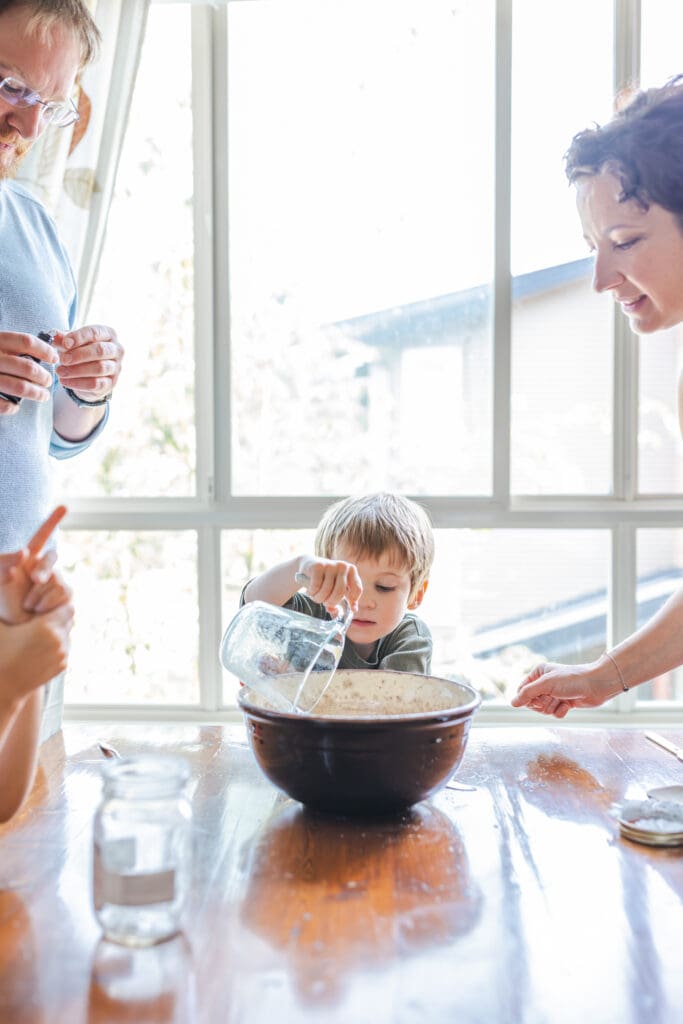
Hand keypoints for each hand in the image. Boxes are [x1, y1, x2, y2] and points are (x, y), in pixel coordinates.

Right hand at [0, 331, 58, 413]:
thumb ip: (13, 347)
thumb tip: (46, 353)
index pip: (26, 342)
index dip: (45, 350)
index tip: (54, 358)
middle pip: (28, 368)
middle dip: (44, 377)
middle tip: (49, 381)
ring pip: (21, 388)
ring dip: (37, 394)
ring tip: (43, 395)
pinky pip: (4, 404)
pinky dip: (13, 407)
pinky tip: (16, 406)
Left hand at [0, 507, 67, 623]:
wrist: (17, 630)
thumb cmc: (4, 604)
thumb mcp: (0, 583)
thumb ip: (6, 564)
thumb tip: (25, 552)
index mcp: (27, 559)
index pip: (42, 536)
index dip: (53, 521)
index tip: (65, 507)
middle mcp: (44, 567)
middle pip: (51, 558)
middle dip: (43, 569)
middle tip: (35, 579)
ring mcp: (57, 580)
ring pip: (56, 578)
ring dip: (39, 593)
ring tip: (27, 606)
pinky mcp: (66, 595)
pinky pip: (62, 591)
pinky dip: (48, 602)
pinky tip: (38, 611)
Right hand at [0, 602, 73, 706]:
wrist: (3, 687)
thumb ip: (3, 603)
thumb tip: (6, 578)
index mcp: (46, 628)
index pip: (67, 606)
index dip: (55, 604)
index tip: (41, 605)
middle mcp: (59, 642)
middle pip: (69, 620)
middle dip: (57, 616)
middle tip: (40, 615)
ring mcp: (62, 656)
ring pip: (68, 634)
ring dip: (57, 630)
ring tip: (38, 631)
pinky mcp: (62, 667)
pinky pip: (65, 647)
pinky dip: (56, 644)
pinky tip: (39, 644)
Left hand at [54, 324, 122, 402]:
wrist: (89, 375)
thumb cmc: (81, 352)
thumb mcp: (72, 343)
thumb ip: (63, 338)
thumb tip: (53, 334)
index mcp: (108, 334)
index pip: (95, 332)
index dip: (79, 337)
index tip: (65, 343)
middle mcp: (117, 350)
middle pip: (100, 350)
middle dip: (79, 355)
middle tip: (62, 359)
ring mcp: (116, 368)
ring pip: (99, 368)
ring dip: (77, 370)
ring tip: (60, 371)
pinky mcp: (111, 383)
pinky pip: (96, 384)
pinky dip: (78, 383)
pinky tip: (65, 381)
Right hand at [298, 556, 362, 613]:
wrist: (309, 566)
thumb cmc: (326, 580)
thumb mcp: (337, 588)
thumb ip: (344, 599)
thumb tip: (353, 609)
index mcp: (351, 570)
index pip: (357, 589)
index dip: (353, 601)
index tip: (349, 607)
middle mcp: (343, 566)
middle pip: (340, 592)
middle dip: (331, 602)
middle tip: (326, 604)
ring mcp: (330, 565)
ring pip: (326, 590)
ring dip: (319, 599)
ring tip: (316, 597)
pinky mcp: (318, 566)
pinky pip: (316, 586)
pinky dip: (312, 593)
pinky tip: (310, 592)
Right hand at [511, 659, 616, 716]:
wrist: (597, 685)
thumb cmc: (572, 680)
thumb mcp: (546, 684)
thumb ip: (527, 693)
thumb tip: (512, 703)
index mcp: (538, 673)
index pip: (522, 690)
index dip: (527, 698)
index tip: (537, 697)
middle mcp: (545, 683)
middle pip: (532, 702)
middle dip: (542, 703)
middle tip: (552, 697)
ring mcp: (554, 693)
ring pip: (543, 709)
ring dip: (552, 707)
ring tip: (562, 700)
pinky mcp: (564, 702)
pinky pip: (554, 713)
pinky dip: (561, 711)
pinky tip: (569, 705)